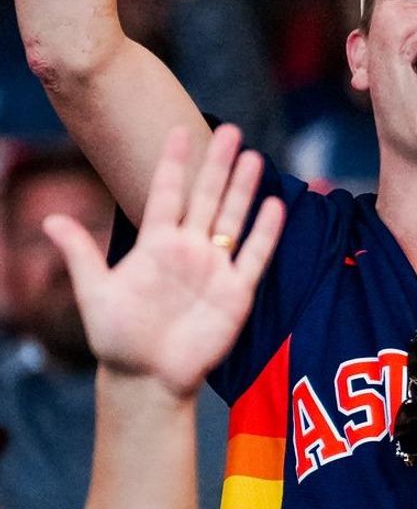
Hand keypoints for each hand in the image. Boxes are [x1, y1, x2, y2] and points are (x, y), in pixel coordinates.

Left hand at [43, 125, 282, 397]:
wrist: (148, 378)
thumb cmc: (117, 338)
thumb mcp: (95, 293)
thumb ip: (81, 254)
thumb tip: (50, 219)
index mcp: (154, 246)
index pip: (165, 194)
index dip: (172, 163)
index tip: (178, 130)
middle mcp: (188, 250)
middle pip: (206, 198)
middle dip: (217, 165)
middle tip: (228, 131)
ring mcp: (214, 268)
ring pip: (233, 219)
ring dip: (243, 189)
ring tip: (252, 156)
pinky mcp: (236, 292)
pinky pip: (255, 256)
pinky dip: (265, 232)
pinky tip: (274, 205)